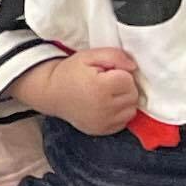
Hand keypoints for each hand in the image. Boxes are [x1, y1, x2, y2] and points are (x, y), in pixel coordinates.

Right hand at [15, 48, 143, 136]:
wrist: (51, 94)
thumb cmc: (71, 72)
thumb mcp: (89, 56)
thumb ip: (114, 55)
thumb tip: (133, 67)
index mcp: (100, 87)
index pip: (129, 79)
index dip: (119, 73)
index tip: (105, 73)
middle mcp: (104, 107)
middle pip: (132, 95)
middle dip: (123, 87)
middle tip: (106, 83)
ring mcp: (103, 122)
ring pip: (131, 109)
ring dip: (124, 101)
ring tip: (107, 94)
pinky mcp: (102, 130)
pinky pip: (124, 121)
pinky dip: (119, 113)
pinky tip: (106, 106)